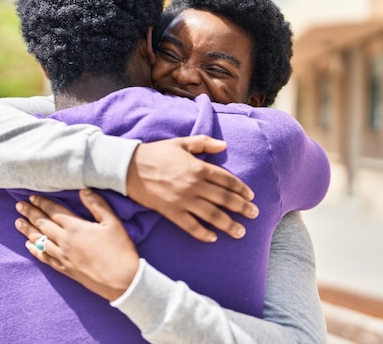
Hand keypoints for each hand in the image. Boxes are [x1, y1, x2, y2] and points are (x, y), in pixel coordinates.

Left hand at [15, 189, 139, 301]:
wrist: (122, 282)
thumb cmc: (120, 251)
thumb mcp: (113, 223)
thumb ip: (97, 205)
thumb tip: (83, 190)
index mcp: (76, 227)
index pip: (54, 211)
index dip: (42, 202)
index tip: (32, 197)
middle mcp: (65, 241)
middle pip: (43, 224)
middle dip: (30, 213)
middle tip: (18, 205)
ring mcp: (63, 257)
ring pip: (40, 240)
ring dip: (27, 230)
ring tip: (17, 223)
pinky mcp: (66, 269)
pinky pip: (45, 258)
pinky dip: (35, 250)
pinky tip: (28, 246)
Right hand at [126, 135, 258, 242]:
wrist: (128, 167)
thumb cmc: (155, 153)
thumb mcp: (180, 143)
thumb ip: (203, 143)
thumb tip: (224, 145)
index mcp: (198, 167)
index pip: (226, 180)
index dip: (241, 189)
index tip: (250, 196)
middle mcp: (194, 185)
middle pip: (224, 199)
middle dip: (242, 208)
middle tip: (254, 214)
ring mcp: (183, 200)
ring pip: (212, 215)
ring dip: (228, 224)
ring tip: (240, 232)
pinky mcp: (171, 211)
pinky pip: (190, 225)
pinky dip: (202, 233)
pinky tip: (212, 238)